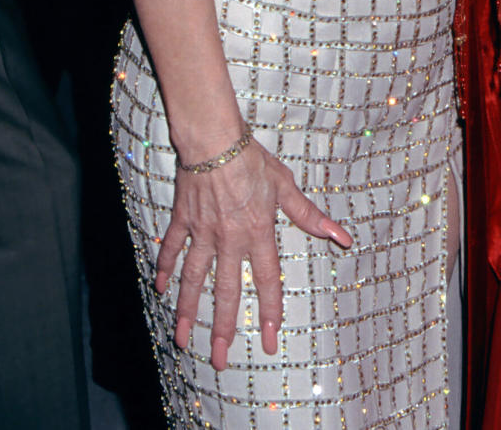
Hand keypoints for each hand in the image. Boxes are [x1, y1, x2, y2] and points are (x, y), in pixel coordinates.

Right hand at [159, 133, 351, 368]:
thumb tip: (341, 237)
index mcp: (256, 233)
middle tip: (219, 361)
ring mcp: (202, 233)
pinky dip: (163, 268)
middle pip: (225, 292)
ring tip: (182, 341)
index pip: (266, 281)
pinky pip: (171, 249)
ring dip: (186, 311)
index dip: (268, 312)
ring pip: (193, 280)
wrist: (214, 140)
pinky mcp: (182, 220)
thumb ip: (310, 216)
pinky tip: (159, 289)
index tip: (268, 342)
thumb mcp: (285, 187)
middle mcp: (228, 240)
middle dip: (222, 329)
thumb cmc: (252, 161)